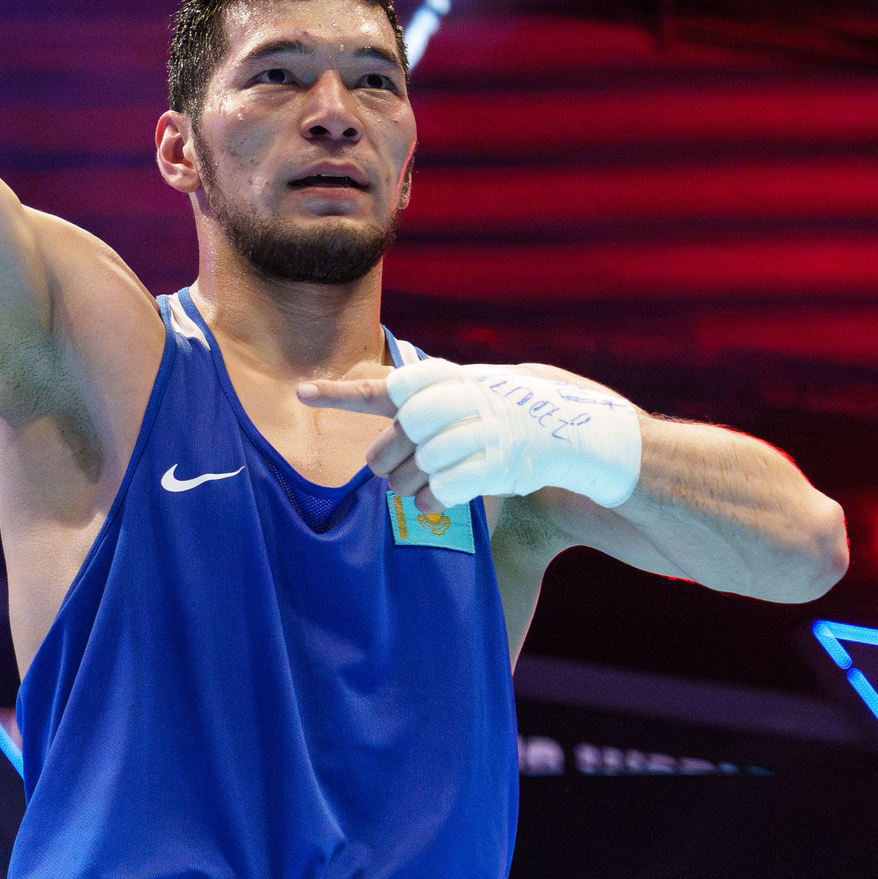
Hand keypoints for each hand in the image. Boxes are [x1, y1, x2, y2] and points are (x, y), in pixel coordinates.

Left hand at [298, 360, 643, 511]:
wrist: (577, 430)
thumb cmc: (509, 411)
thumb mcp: (466, 390)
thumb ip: (420, 394)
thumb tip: (371, 388)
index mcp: (450, 377)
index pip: (390, 385)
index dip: (342, 392)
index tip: (301, 393)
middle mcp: (466, 398)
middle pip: (401, 432)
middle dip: (385, 455)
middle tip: (382, 470)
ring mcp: (487, 429)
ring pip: (423, 462)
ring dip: (409, 484)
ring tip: (409, 489)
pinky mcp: (502, 462)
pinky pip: (448, 487)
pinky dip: (434, 499)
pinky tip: (432, 501)